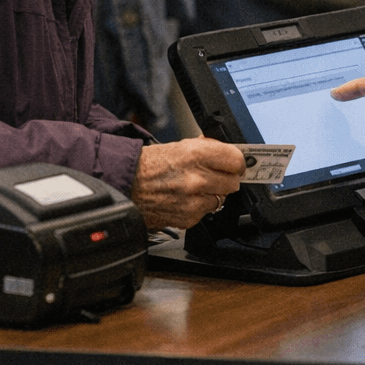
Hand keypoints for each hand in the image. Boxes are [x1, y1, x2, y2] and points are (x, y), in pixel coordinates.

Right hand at [130, 138, 244, 229]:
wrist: (127, 185)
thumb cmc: (149, 165)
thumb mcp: (180, 146)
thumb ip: (206, 148)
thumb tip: (227, 151)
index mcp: (196, 154)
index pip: (236, 160)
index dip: (236, 162)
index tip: (235, 164)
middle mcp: (197, 178)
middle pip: (234, 182)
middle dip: (225, 178)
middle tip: (213, 176)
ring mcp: (194, 200)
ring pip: (223, 199)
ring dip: (213, 194)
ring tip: (195, 188)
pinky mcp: (189, 218)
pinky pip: (207, 212)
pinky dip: (200, 207)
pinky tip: (186, 199)